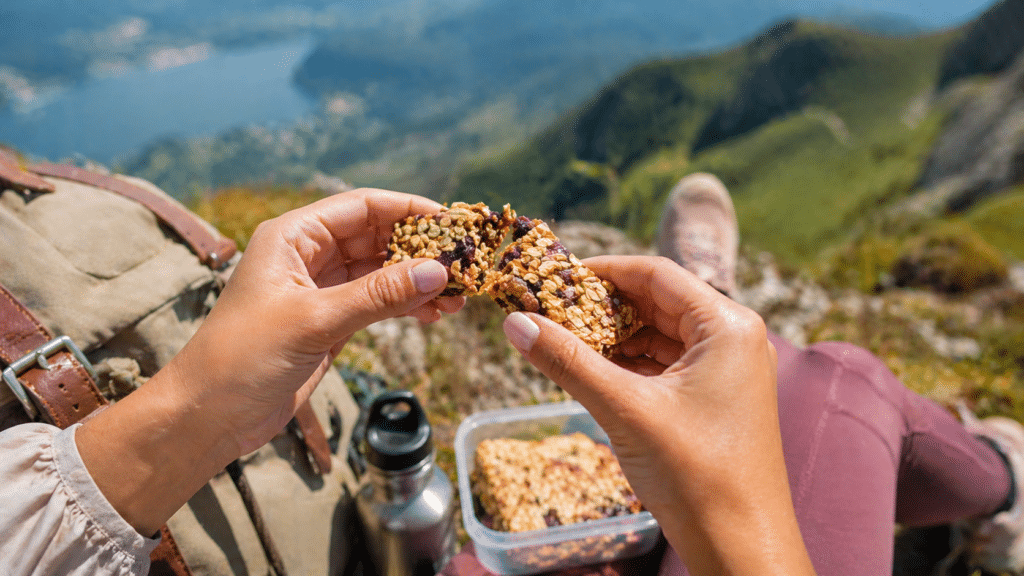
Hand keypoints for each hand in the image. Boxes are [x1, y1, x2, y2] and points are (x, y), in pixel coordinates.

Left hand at [78, 188, 460, 534]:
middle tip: (463, 266)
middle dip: (420, 251)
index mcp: (293, 237)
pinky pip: (377, 303)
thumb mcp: (314, 320)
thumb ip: (377, 295)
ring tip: (457, 299)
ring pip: (382, 272)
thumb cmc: (243, 357)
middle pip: (377, 237)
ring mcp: (320, 289)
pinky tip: (433, 315)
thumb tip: (437, 272)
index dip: (408, 211)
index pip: (362, 207)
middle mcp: (308, 255)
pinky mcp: (329, 321)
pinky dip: (405, 306)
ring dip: (418, 282)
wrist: (208, 415)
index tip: (451, 224)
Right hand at [501, 256, 813, 575]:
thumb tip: (516, 322)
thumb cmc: (697, 476)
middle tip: (549, 310)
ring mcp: (727, 370)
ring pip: (658, 334)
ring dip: (613, 336)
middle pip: (657, 301)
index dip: (601, 271)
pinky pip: (665, 365)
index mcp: (726, 325)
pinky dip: (629, 364)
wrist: (741, 549)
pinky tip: (593, 371)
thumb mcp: (624, 409)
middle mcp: (733, 338)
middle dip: (602, 306)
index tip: (553, 277)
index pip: (655, 273)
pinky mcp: (716, 398)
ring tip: (563, 340)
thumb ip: (567, 360)